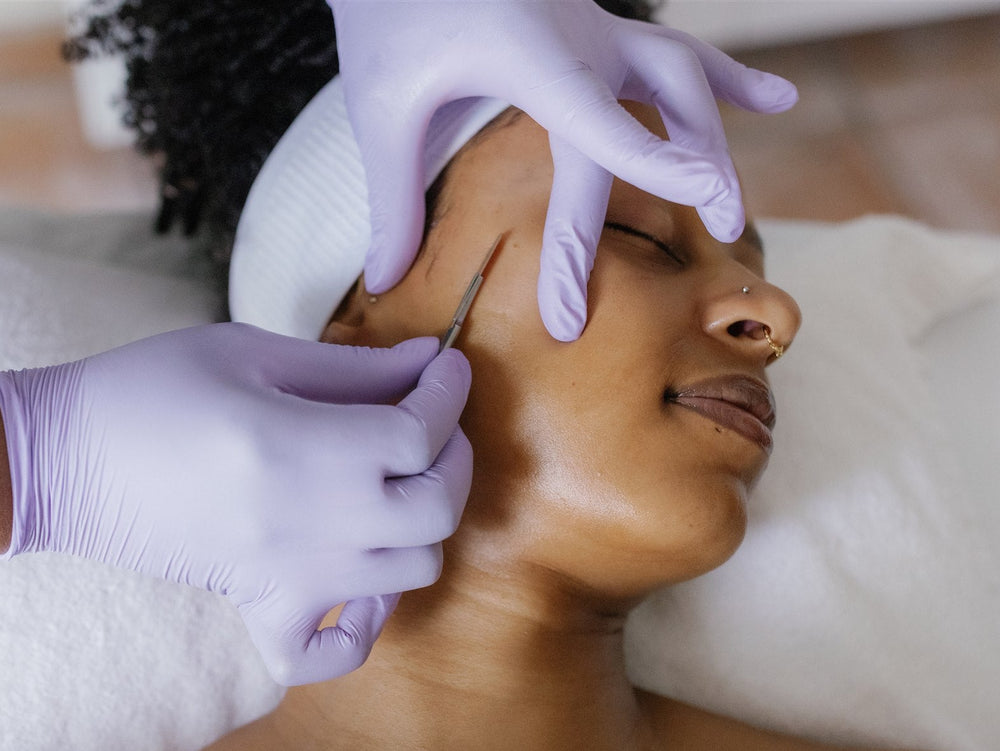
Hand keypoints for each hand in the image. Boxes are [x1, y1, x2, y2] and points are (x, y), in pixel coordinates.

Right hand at [0, 324, 471, 684]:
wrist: (64, 460)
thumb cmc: (151, 390)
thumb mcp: (252, 354)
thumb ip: (352, 364)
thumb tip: (428, 357)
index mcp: (305, 447)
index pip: (421, 432)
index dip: (449, 391)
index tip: (446, 367)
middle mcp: (312, 522)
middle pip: (438, 507)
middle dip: (456, 455)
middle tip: (434, 424)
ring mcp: (290, 576)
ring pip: (411, 573)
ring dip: (426, 527)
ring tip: (402, 486)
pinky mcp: (259, 607)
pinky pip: (329, 652)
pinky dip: (363, 626)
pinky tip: (360, 583)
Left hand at [329, 0, 796, 340]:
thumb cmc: (390, 8)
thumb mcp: (377, 101)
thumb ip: (392, 194)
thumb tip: (385, 280)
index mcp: (533, 55)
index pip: (606, 125)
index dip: (662, 165)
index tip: (711, 202)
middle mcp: (581, 39)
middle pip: (634, 132)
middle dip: (639, 209)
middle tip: (624, 292)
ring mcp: (599, 29)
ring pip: (682, 82)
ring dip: (710, 145)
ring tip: (732, 214)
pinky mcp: (599, 28)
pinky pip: (678, 54)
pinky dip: (728, 79)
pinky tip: (776, 100)